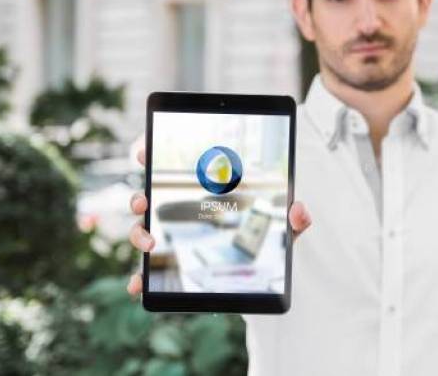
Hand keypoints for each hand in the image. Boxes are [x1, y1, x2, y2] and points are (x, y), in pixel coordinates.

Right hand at [126, 145, 311, 295]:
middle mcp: (179, 208)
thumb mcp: (284, 227)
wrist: (263, 273)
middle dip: (138, 196)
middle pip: (146, 194)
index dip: (148, 152)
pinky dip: (139, 277)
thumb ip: (295, 218)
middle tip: (144, 202)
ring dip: (138, 232)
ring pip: (142, 228)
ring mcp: (171, 234)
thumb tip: (299, 209)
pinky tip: (139, 284)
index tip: (143, 153)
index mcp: (201, 187)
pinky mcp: (171, 262)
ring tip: (150, 241)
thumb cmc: (270, 237)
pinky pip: (147, 268)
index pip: (167, 162)